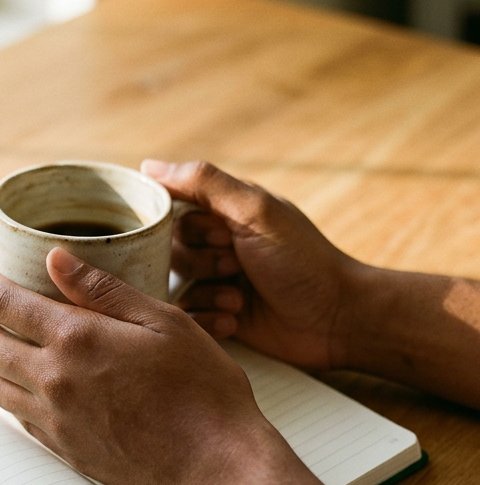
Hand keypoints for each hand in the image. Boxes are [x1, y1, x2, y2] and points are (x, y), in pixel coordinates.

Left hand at [0, 249, 283, 484]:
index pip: (7, 304)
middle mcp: (54, 381)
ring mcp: (55, 420)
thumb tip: (56, 258)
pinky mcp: (63, 449)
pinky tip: (9, 381)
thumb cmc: (203, 389)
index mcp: (77, 340)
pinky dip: (2, 390)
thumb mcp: (163, 321)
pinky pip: (15, 415)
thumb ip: (104, 290)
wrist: (216, 467)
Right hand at [143, 159, 360, 369]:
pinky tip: (236, 319)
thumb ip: (204, 183)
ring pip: (176, 284)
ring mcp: (218, 281)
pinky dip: (209, 319)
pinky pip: (189, 316)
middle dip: (201, 262)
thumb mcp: (254, 212)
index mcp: (224, 212)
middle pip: (170, 250)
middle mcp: (217, 243)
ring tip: (239, 299)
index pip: (172, 210)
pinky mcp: (219, 314)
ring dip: (208, 292)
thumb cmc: (301, 260)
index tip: (221, 235)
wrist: (336, 319)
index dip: (190, 227)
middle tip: (235, 265)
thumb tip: (148, 165)